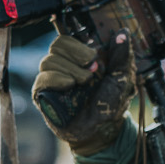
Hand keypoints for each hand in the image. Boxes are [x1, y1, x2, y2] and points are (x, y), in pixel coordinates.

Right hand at [31, 30, 133, 153]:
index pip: (67, 38)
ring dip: (70, 69)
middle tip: (92, 69)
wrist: (101, 130)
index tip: (96, 57)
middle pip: (56, 45)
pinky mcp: (43, 95)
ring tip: (84, 83)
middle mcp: (63, 66)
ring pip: (48, 60)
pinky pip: (42, 79)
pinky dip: (56, 79)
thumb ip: (122, 55)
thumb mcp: (121, 78)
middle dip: (76, 54)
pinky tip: (70, 85)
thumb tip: (123, 33)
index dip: (79, 44)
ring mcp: (52, 80)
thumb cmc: (110, 105)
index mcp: (79, 58)